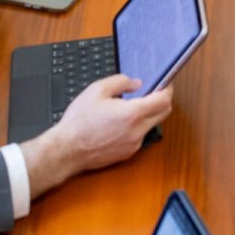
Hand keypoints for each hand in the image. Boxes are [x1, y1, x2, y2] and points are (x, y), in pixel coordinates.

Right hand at [22, 74, 172, 196]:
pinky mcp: (128, 153)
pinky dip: (137, 126)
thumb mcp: (96, 90)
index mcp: (132, 114)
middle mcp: (137, 131)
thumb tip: (136, 83)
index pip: (164, 100)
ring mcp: (134, 144)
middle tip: (152, 92)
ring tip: (129, 106)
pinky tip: (121, 122)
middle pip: (164, 113)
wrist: (67, 150)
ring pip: (152, 125)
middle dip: (162, 100)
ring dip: (148, 114)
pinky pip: (140, 136)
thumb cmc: (78, 122)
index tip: (165, 83)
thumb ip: (120, 82)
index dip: (167, 89)